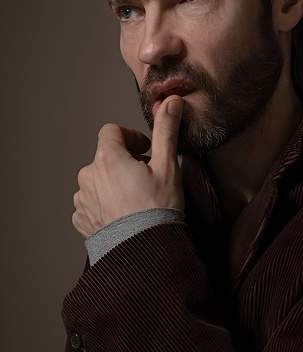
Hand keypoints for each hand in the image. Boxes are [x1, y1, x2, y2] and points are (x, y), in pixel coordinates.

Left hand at [72, 97, 184, 237]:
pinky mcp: (82, 219)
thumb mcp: (168, 166)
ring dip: (113, 183)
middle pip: (105, 157)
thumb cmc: (158, 208)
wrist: (145, 250)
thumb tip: (171, 101)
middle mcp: (88, 176)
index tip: (146, 151)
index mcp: (107, 158)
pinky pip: (91, 203)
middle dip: (124, 163)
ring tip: (135, 200)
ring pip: (97, 180)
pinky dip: (104, 204)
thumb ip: (166, 130)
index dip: (131, 138)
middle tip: (146, 179)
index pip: (111, 131)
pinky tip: (122, 214)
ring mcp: (82, 199)